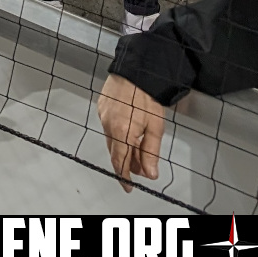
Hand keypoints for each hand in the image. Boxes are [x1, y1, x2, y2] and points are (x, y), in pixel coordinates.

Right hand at [96, 74, 167, 190]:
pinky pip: (108, 127)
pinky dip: (118, 134)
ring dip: (123, 148)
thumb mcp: (155, 127)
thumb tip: (150, 173)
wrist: (135, 69)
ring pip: (111, 141)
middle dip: (127, 163)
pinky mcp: (102, 107)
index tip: (129, 187)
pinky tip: (129, 130)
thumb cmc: (147, 95)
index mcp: (122, 132)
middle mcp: (108, 125)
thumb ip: (151, 153)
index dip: (125, 178)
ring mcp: (103, 115)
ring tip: (138, 147)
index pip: (120, 163)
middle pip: (115, 153)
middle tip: (140, 168)